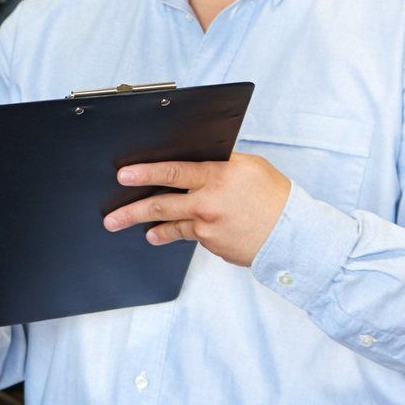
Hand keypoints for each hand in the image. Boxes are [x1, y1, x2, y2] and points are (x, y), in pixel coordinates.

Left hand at [102, 153, 290, 266]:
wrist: (294, 234)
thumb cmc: (274, 196)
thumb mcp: (249, 167)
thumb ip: (219, 163)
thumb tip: (193, 159)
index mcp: (219, 175)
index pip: (174, 171)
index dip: (146, 172)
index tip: (123, 175)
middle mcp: (210, 201)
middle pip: (162, 203)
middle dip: (131, 210)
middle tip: (110, 216)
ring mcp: (209, 226)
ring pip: (169, 224)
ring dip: (146, 226)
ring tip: (125, 226)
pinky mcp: (212, 245)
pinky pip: (188, 236)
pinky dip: (172, 233)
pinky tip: (159, 234)